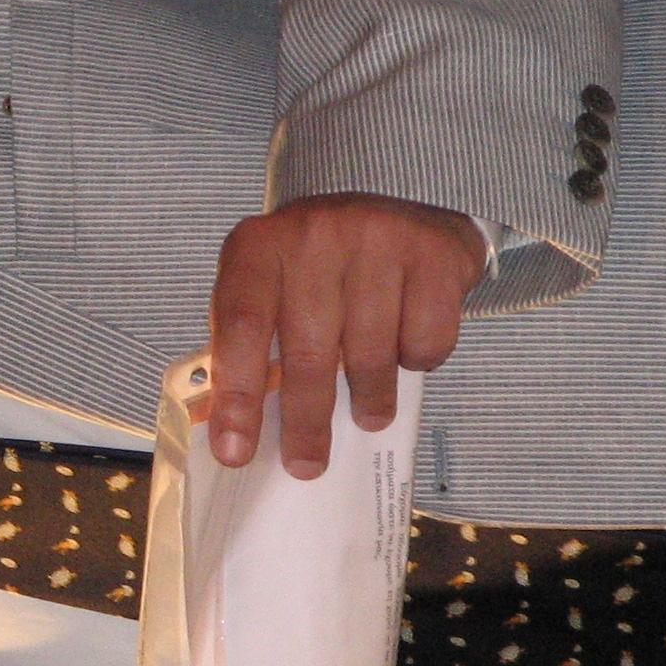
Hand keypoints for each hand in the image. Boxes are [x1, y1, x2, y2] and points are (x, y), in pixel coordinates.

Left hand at [207, 194, 484, 476]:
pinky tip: (405, 351)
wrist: (395, 201)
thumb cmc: (317, 265)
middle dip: (306, 422)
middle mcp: (315, 234)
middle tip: (307, 465)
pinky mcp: (433, 254)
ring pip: (371, 353)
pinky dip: (416, 361)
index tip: (235, 451)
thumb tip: (231, 431)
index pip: (241, 328)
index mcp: (260, 245)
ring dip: (368, 399)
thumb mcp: (268, 284)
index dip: (237, 396)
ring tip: (367, 416)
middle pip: (308, 351)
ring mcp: (378, 239)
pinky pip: (425, 340)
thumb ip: (247, 343)